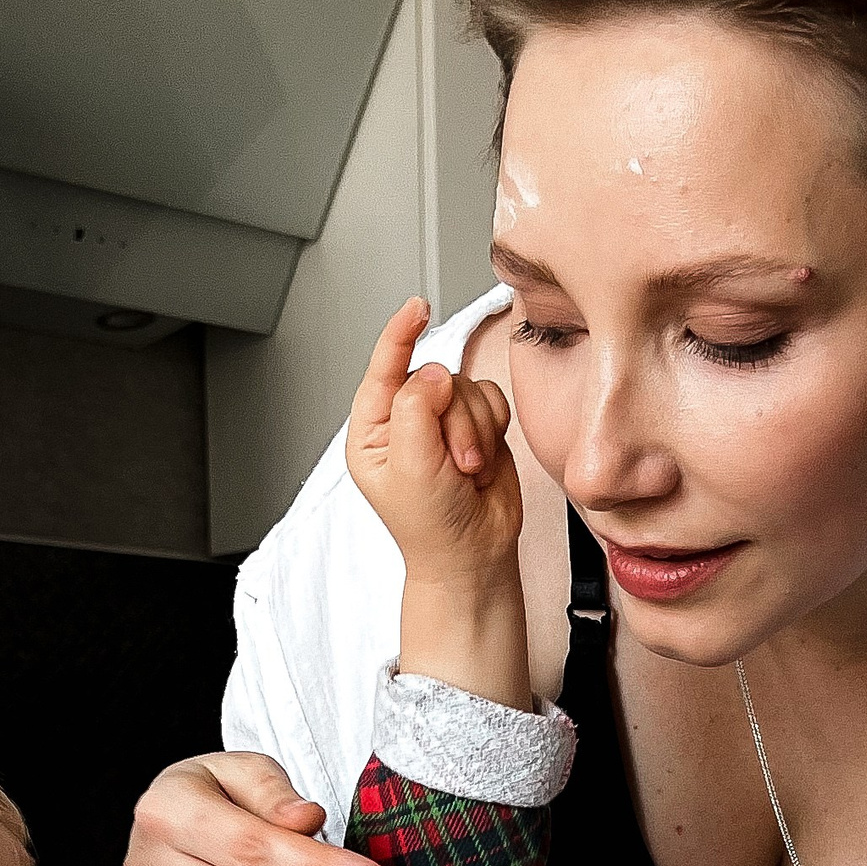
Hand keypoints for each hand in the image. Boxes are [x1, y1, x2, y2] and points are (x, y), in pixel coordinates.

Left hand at [344, 298, 523, 592]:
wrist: (473, 556)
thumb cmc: (432, 527)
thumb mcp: (411, 467)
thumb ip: (417, 410)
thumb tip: (435, 372)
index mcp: (373, 431)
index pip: (384, 370)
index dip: (399, 336)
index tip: (416, 309)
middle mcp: (406, 422)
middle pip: (437, 378)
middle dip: (454, 419)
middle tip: (456, 462)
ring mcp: (442, 424)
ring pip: (468, 388)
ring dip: (475, 429)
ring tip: (468, 469)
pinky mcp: (476, 427)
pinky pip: (491, 399)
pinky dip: (493, 428)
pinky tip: (483, 462)